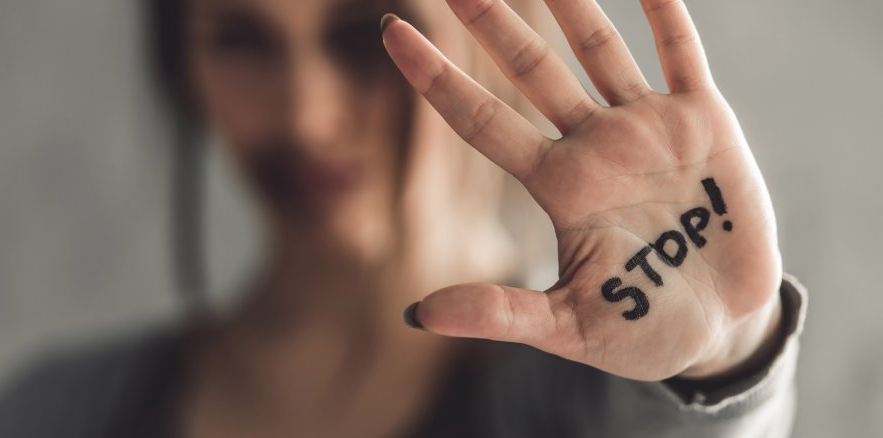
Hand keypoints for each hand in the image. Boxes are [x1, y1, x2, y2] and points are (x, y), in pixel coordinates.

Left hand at [382, 0, 782, 380]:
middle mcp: (593, 146)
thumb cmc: (642, 331)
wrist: (722, 328)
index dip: (437, 78)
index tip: (392, 33)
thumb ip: (500, 313)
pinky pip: (680, 53)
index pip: (481, 121)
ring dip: (569, 2)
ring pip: (598, 48)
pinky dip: (665, 13)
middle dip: (494, 22)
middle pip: (531, 71)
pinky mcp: (704, 123)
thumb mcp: (569, 327)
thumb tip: (416, 314)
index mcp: (557, 187)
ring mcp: (646, 129)